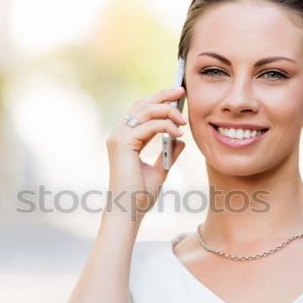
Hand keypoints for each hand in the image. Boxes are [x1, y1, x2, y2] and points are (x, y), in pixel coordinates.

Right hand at [105, 87, 186, 220]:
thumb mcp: (160, 171)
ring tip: (183, 119)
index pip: (141, 111)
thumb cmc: (140, 196)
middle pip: (141, 105)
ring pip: (145, 111)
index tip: (177, 96)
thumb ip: (168, 154)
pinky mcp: (124, 144)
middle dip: (162, 95)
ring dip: (167, 111)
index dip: (159, 100)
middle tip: (181, 91)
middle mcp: (119, 135)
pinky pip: (149, 126)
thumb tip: (180, 140)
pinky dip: (166, 126)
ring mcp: (119, 138)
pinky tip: (178, 133)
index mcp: (125, 140)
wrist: (128, 211)